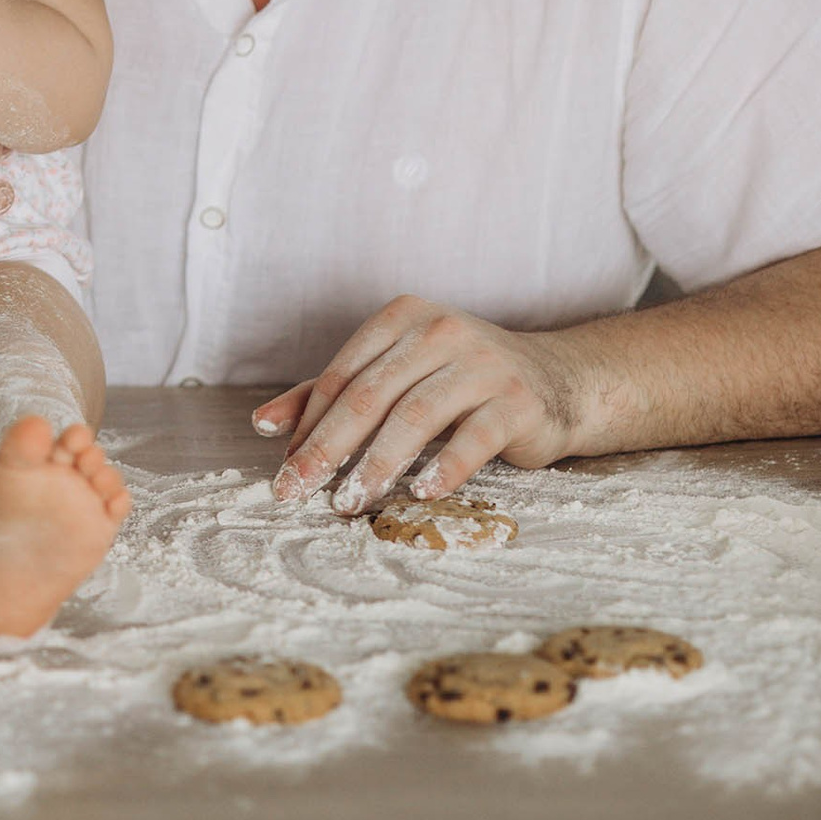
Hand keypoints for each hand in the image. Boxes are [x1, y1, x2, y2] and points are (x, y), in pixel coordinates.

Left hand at [253, 297, 587, 513]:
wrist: (558, 380)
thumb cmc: (460, 380)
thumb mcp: (395, 374)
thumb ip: (330, 395)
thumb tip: (262, 424)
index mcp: (402, 318)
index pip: (342, 375)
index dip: (308, 423)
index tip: (285, 468)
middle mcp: (440, 331)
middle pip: (369, 395)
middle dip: (327, 448)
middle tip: (297, 491)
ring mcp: (482, 363)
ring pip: (415, 415)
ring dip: (377, 463)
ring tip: (350, 501)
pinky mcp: (517, 400)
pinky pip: (473, 437)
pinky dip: (444, 467)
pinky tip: (419, 493)